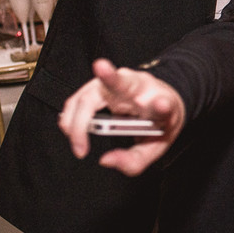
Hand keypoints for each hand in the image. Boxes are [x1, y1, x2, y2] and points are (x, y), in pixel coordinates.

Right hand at [57, 59, 184, 175]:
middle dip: (110, 76)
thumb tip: (105, 160)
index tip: (162, 104)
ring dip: (77, 116)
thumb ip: (134, 160)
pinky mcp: (102, 84)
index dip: (162, 105)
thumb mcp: (155, 147)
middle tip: (100, 71)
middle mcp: (140, 88)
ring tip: (77, 142)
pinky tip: (69, 127)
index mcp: (162, 103)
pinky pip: (80, 97)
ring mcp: (119, 82)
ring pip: (92, 91)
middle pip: (123, 82)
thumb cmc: (158, 122)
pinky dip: (71, 114)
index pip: (164, 102)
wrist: (162, 102)